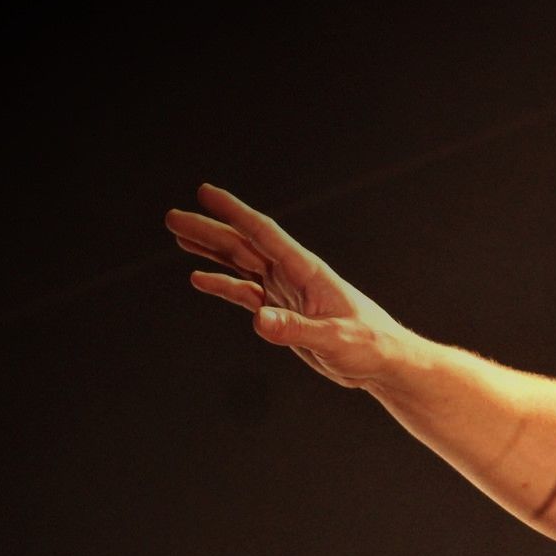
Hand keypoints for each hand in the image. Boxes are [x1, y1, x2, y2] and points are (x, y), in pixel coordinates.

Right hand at [165, 184, 410, 388]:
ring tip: (179, 235)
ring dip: (211, 251)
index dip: (235, 212)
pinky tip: (199, 278)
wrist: (383, 364)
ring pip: (242, 265)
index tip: (205, 192)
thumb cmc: (370, 347)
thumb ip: (296, 330)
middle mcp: (293, 277)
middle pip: (244, 246)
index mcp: (307, 272)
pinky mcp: (284, 314)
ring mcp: (287, 293)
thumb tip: (259, 319)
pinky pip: (246, 293)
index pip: (265, 234)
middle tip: (172, 217)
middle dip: (210, 230)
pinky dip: (223, 285)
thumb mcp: (335, 340)